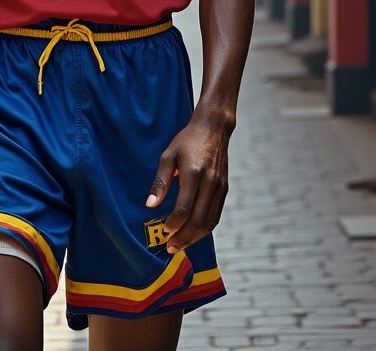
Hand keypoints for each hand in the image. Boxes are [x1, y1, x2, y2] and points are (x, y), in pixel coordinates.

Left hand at [146, 111, 230, 253]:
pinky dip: (205, 228)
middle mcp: (209, 183)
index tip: (163, 231)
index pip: (184, 208)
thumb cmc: (187, 141)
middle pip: (198, 220)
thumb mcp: (168, 156)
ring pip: (209, 221)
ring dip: (195, 237)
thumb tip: (150, 205)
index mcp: (193, 174)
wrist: (213, 129)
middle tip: (170, 247)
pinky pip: (216, 215)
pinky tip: (194, 233)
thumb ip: (160, 181)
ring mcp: (219, 187)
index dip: (173, 224)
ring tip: (181, 244)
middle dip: (183, 237)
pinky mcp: (225, 189)